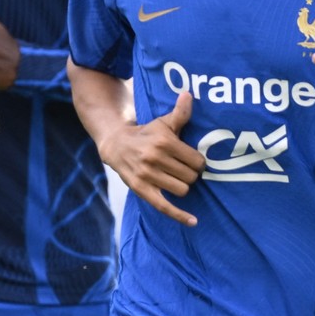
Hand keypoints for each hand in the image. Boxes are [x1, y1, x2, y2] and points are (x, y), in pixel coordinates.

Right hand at [98, 92, 203, 225]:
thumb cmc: (145, 132)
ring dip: (182, 186)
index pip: (197, 161)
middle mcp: (155, 158)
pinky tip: (193, 221)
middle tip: (184, 168)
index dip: (198, 162)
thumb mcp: (162, 122)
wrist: (116, 143)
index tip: (193, 160)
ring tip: (176, 178)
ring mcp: (147, 175)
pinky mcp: (141, 189)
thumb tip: (189, 94)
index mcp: (164, 141)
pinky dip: (180, 216)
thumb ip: (179, 113)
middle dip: (190, 174)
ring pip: (182, 190)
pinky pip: (164, 207)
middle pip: (191, 177)